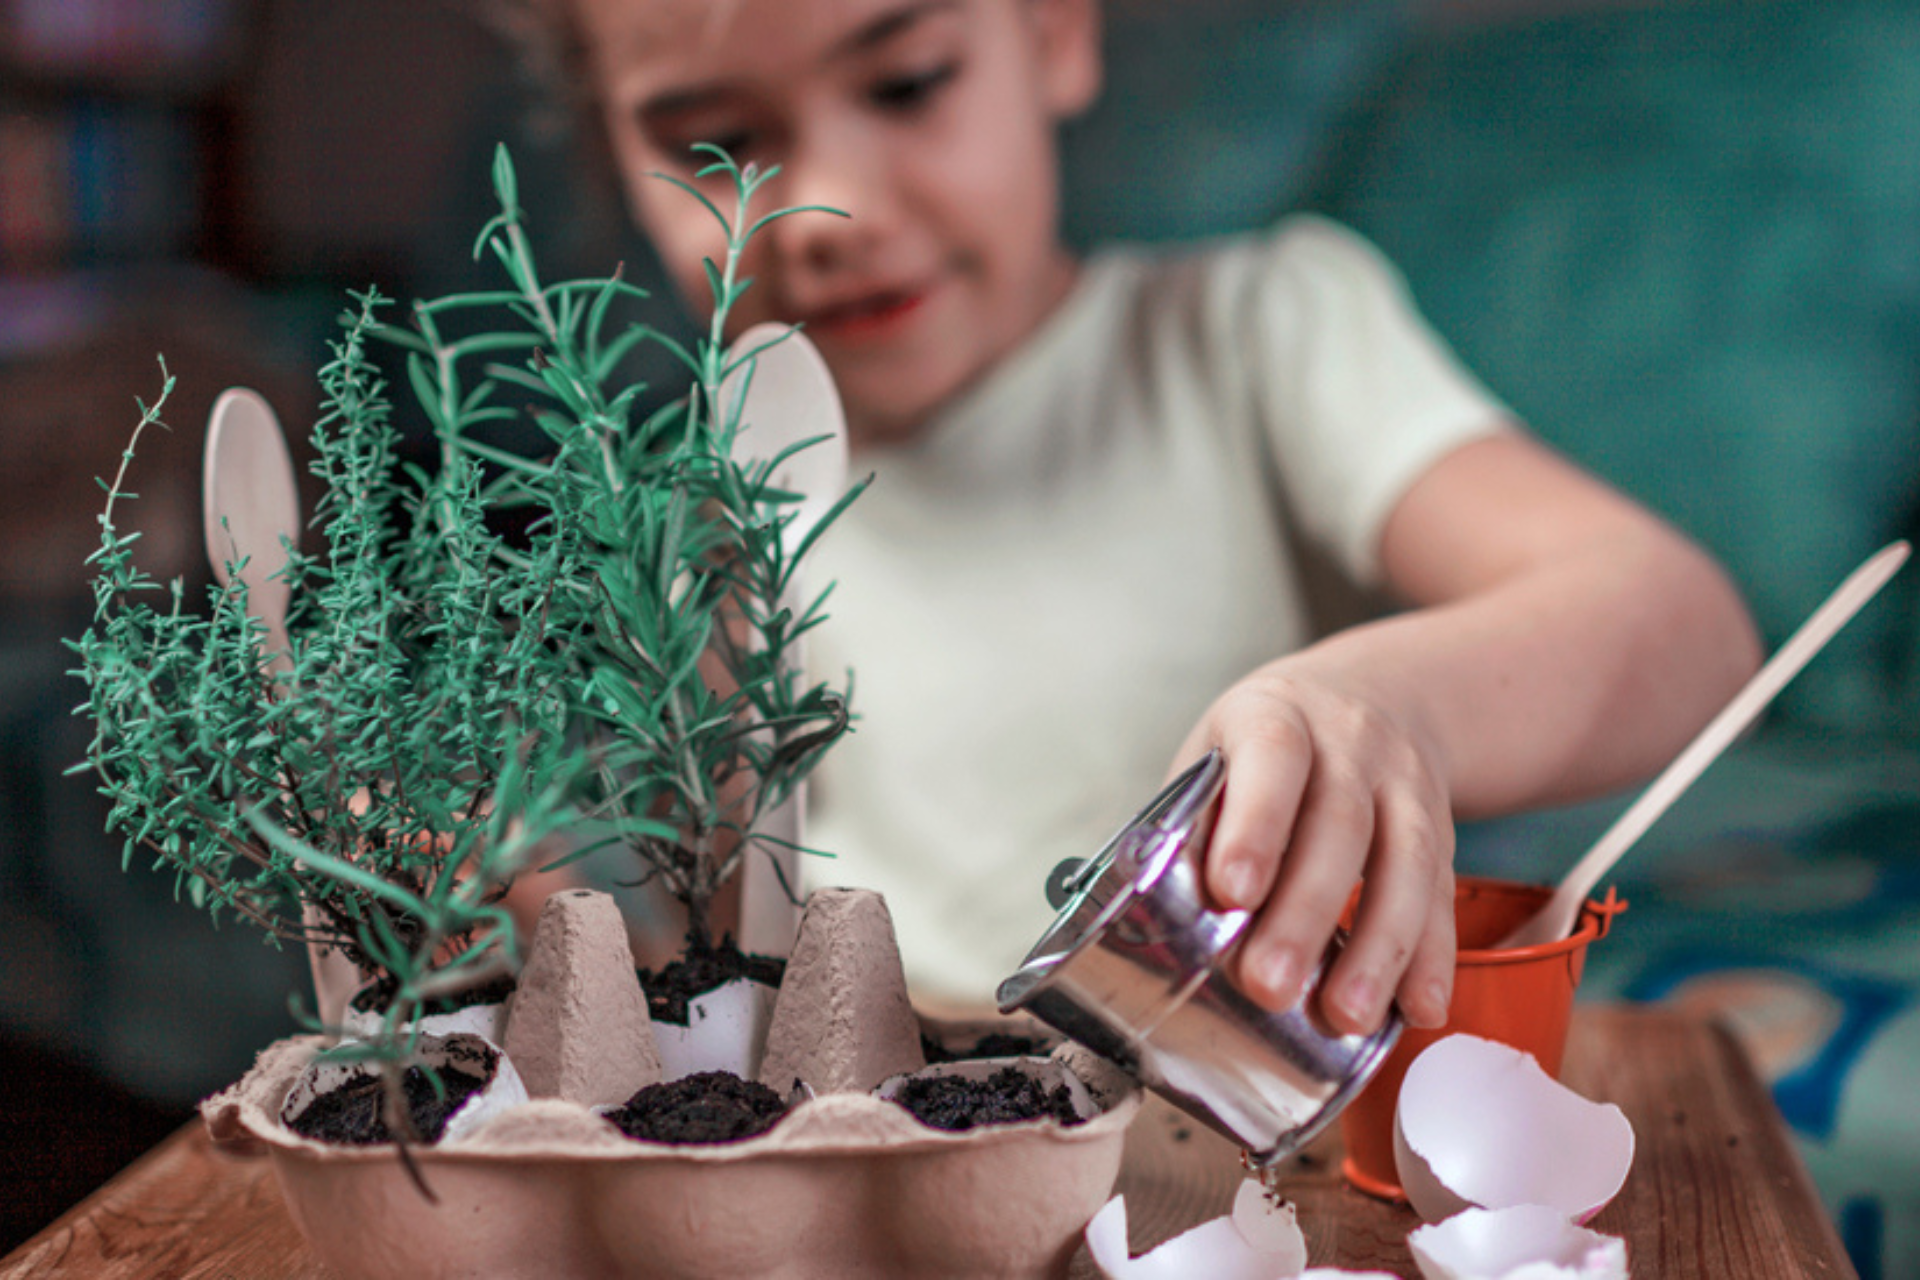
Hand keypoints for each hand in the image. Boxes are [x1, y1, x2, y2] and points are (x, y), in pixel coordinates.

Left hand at [1174, 655, 1456, 1035]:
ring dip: (1378, 949)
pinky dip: (1433, 957)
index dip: (1255, 825)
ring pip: (1405, 864)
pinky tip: (1417, 1008)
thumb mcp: (1218, 754)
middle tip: (1270, 984)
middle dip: (1305, 913)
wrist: (1378, 697)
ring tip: (1344, 1017)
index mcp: (1276, 715)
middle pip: (1339, 825)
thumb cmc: (1266, 747)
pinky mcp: (1440, 833)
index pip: (1272, 758)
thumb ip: (1192, 823)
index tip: (1231, 893)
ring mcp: (1404, 787)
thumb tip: (1151, 920)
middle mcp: (1351, 743)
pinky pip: (1442, 895)